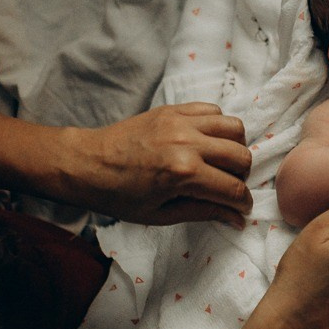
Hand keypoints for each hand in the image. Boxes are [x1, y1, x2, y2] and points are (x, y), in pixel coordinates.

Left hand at [62, 102, 253, 225]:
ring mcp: (181, 122)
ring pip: (234, 128)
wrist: (86, 164)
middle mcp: (187, 143)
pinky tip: (207, 141)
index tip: (240, 208)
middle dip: (241, 176)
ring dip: (235, 147)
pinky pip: (213, 110)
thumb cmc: (119, 196)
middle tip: (227, 185)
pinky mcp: (174, 109)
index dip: (242, 203)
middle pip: (241, 156)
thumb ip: (205, 212)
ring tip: (220, 161)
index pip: (233, 188)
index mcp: (183, 173)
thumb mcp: (162, 214)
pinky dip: (218, 126)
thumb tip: (237, 219)